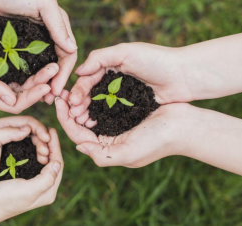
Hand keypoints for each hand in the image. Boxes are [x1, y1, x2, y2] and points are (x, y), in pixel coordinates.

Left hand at [0, 0, 77, 98]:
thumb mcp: (42, 2)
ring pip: (40, 68)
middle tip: (48, 100)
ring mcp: (31, 43)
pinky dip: (25, 77)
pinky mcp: (15, 46)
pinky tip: (21, 88)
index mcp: (57, 27)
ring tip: (35, 97)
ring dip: (40, 83)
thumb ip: (58, 24)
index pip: (67, 55)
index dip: (64, 74)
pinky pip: (24, 66)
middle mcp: (47, 36)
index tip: (57, 90)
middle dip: (53, 83)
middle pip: (55, 65)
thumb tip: (73, 49)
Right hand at [0, 0, 58, 112]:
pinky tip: (47, 57)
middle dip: (40, 85)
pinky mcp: (8, 53)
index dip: (31, 98)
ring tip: (54, 65)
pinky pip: (26, 62)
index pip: (13, 103)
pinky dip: (36, 62)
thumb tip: (12, 101)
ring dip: (41, 74)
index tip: (46, 87)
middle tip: (55, 72)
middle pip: (24, 92)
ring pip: (27, 78)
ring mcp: (3, 68)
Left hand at [0, 116, 51, 192]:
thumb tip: (28, 129)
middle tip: (46, 151)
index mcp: (2, 124)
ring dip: (42, 146)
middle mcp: (8, 131)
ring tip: (45, 157)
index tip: (47, 139)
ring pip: (33, 140)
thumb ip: (8, 132)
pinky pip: (31, 149)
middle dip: (42, 138)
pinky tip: (42, 160)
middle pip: (32, 130)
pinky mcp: (15, 154)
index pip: (27, 121)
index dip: (39, 128)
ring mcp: (13, 142)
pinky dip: (38, 153)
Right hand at [0, 129, 62, 224]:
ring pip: (45, 162)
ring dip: (43, 148)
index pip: (58, 164)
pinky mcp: (25, 182)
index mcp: (48, 191)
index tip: (51, 130)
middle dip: (51, 145)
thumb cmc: (4, 199)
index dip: (56, 146)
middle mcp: (44, 189)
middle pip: (53, 162)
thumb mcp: (28, 190)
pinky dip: (34, 152)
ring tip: (39, 136)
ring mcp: (35, 186)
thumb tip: (58, 163)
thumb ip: (47, 178)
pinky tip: (31, 144)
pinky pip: (35, 164)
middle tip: (46, 130)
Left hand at [56, 91, 190, 167]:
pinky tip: (88, 87)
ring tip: (70, 89)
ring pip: (90, 114)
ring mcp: (116, 125)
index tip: (57, 102)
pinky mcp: (124, 112)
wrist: (184, 125)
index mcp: (107, 150)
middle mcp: (109, 139)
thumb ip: (101, 155)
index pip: (79, 136)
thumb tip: (78, 147)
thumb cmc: (158, 141)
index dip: (65, 120)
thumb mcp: (128, 154)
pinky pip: (103, 105)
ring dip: (79, 103)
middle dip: (69, 110)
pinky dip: (93, 98)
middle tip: (60, 93)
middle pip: (81, 125)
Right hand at [69, 43, 192, 118]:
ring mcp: (123, 95)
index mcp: (110, 66)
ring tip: (81, 122)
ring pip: (100, 105)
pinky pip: (113, 113)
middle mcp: (114, 80)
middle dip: (80, 104)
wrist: (184, 76)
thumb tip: (78, 71)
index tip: (71, 101)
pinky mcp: (132, 107)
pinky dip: (103, 118)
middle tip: (73, 115)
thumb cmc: (156, 60)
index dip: (78, 89)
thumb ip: (100, 57)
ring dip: (89, 112)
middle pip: (91, 93)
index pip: (88, 78)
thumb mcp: (126, 52)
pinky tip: (95, 125)